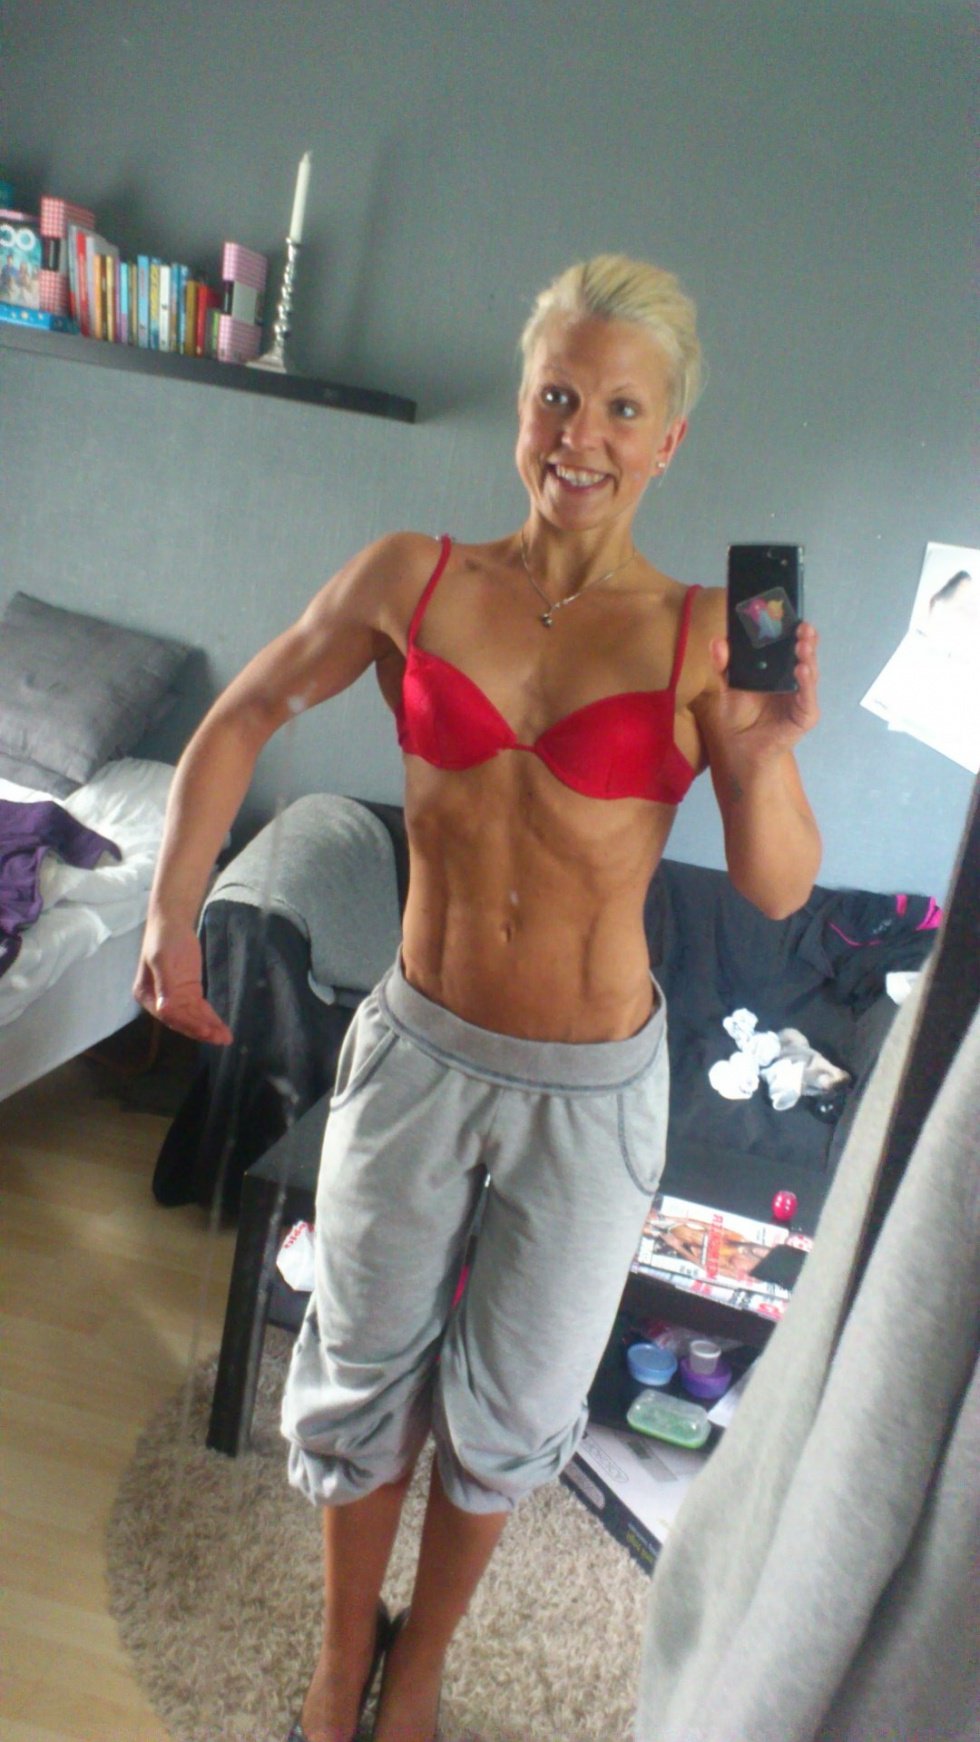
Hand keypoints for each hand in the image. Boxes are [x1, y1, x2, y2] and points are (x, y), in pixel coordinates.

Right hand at [133, 918, 232, 1045]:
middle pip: (182, 1019)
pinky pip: (199, 1008)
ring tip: (226, 1038)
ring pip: (192, 1017)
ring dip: (208, 1027)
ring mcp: (174, 997)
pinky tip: (221, 1028)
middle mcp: (159, 1001)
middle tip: (221, 1039)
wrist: (172, 921)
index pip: (168, 1015)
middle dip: (201, 1030)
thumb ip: (165, 985)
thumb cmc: (164, 938)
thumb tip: (164, 1009)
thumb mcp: (162, 959)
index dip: (187, 1024)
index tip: (206, 1031)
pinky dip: (210, 1018)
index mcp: (147, 995)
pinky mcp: (187, 991)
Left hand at [708, 621, 819, 760]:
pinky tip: (803, 670)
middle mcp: (792, 679)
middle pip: (802, 653)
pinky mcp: (805, 715)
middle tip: (801, 624)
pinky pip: (807, 697)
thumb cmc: (735, 717)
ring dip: (808, 656)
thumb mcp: (725, 687)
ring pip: (809, 672)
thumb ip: (722, 666)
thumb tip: (717, 641)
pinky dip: (806, 684)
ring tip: (803, 643)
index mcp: (776, 669)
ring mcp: (801, 696)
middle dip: (804, 638)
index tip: (784, 611)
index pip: (785, 644)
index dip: (787, 629)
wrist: (740, 750)